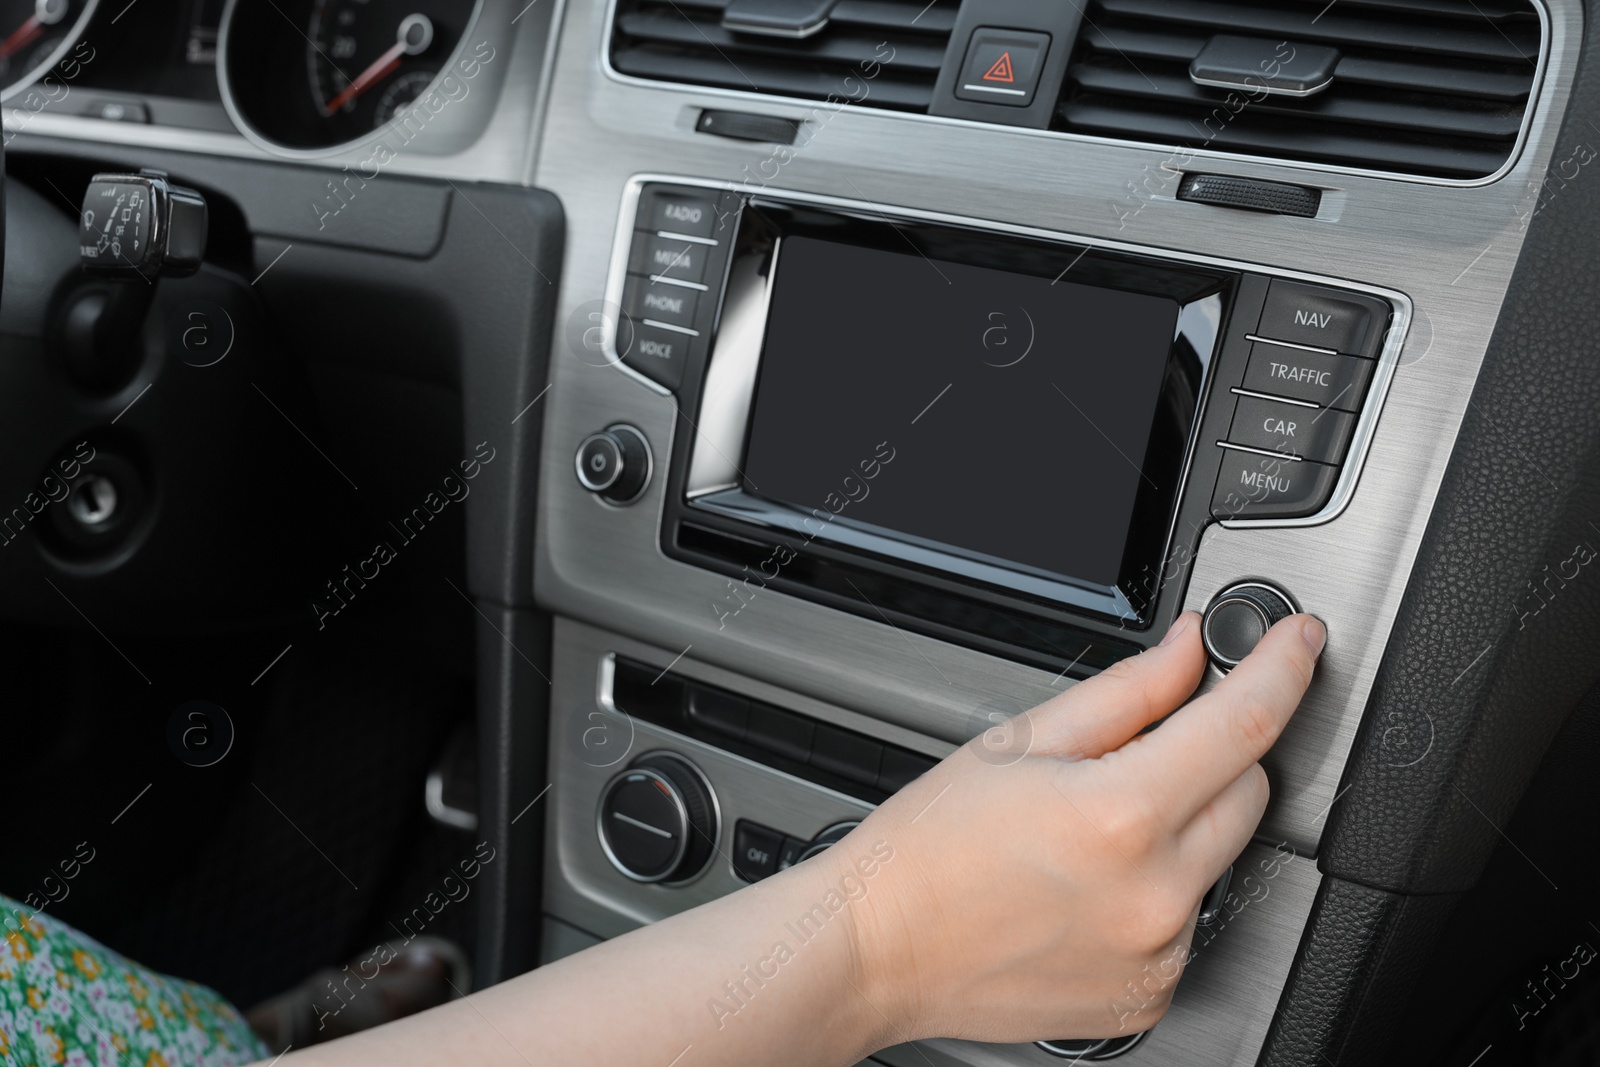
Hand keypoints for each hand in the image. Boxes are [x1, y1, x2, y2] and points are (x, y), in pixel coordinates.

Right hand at [827, 610, 1324, 1046]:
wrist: (877, 951)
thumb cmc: (926, 851)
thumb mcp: (1019, 742)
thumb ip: (1127, 692)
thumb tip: (1189, 652)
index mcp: (1119, 814)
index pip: (1245, 722)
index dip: (1282, 666)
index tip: (1297, 641)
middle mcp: (1154, 894)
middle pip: (1247, 789)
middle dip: (1211, 753)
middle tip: (1136, 751)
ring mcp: (1157, 955)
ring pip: (1220, 857)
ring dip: (1181, 826)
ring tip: (1088, 833)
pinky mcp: (1149, 996)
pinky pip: (1190, 922)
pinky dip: (1159, 890)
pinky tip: (1089, 885)